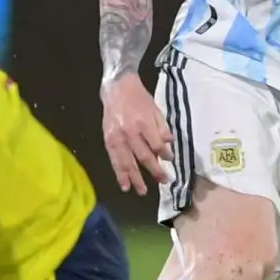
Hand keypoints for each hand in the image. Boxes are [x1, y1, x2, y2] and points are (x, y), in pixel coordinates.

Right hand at [101, 73, 172, 195]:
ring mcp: (117, 138)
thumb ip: (162, 127)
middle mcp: (130, 133)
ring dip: (135, 178)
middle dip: (155, 171)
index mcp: (143, 123)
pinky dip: (119, 173)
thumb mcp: (155, 109)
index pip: (156, 144)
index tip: (171, 160)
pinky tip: (124, 185)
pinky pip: (114, 160)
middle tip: (164, 181)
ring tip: (142, 191)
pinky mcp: (108, 141)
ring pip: (127, 162)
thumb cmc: (139, 98)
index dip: (165, 154)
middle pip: (143, 156)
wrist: (117, 88)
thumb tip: (169, 143)